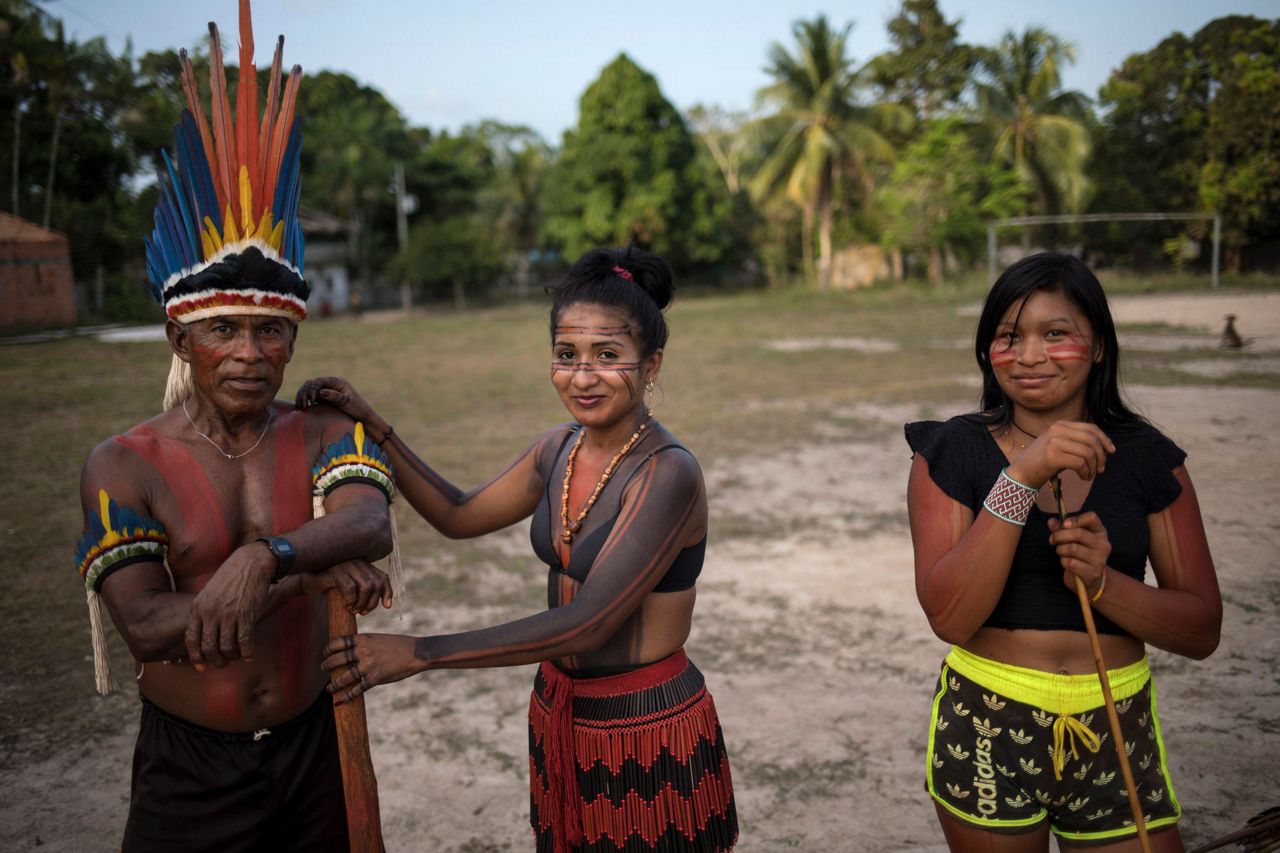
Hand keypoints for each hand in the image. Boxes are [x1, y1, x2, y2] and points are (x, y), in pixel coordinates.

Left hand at [185, 542, 273, 669]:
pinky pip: (244, 642)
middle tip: (223, 664)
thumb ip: (204, 611)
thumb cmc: (231, 576)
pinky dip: (247, 653)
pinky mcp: (246, 615)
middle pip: (208, 648)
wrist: (251, 562)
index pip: (191, 639)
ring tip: (237, 658)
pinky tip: (250, 655)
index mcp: (198, 607)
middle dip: (215, 661)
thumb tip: (204, 633)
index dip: (196, 656)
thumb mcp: (209, 592)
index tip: (201, 666)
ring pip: (226, 649)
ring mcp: (228, 615)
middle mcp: (210, 613)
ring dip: (232, 658)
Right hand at [294, 376, 381, 432]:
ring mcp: (326, 391)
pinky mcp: (323, 399)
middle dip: (304, 393)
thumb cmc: (358, 409)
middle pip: (311, 384)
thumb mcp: (348, 403)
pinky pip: (310, 397)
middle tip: (302, 406)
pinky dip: (305, 401)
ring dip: (302, 396)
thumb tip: (321, 392)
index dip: (312, 389)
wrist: (363, 419)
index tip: (311, 401)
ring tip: (300, 407)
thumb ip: (335, 397)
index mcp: (337, 382)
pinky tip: (302, 409)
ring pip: (308, 389)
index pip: (319, 381)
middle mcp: (330, 385)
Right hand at [300, 559, 392, 614]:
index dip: (387, 592)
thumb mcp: (351, 586)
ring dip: (363, 603)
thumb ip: (365, 589)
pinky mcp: (337, 571)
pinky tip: (347, 606)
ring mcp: (348, 565)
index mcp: (363, 564)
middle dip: (373, 602)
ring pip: (367, 586)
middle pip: (377, 584)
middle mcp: (358, 562)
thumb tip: (387, 603)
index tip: (387, 606)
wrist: (306, 581)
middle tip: (363, 612)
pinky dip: (351, 600)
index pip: (383, 577)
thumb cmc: (330, 586)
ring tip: (355, 610)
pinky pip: (351, 588)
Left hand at [322, 633, 423, 704]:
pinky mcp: (376, 678)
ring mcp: (369, 666)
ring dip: (334, 684)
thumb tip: (352, 651)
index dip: (328, 648)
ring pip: (344, 677)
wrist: (416, 653)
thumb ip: (365, 644)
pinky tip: (341, 700)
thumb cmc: (400, 645)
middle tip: (324, 668)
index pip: (338, 642)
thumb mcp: (379, 639)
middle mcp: (363, 651)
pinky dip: (348, 696)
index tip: (325, 653)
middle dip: (327, 665)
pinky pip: (358, 689)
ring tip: (329, 688)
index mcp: (363, 639)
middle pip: (337, 660)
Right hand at [1006, 421, 1115, 487]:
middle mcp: (1057, 430)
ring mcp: (1054, 442)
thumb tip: (1102, 447)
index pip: (1090, 428)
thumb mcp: (1059, 445)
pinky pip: (1080, 463)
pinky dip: (1085, 472)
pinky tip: (1082, 477)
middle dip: (1101, 456)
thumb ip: (1075, 441)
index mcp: (1060, 425)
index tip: (1111, 451)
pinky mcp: (1053, 456)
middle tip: (1101, 469)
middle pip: (1092, 440)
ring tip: (1089, 475)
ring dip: (1093, 467)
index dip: (1104, 439)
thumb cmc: (1042, 462)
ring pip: (1088, 452)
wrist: (1021, 472)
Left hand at [1048, 512, 1110, 599]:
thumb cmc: (1080, 554)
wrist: (1089, 578)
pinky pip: (1070, 563)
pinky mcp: (1092, 572)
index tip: (1064, 524)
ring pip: (1072, 548)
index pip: (1092, 517)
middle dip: (1059, 535)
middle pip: (1078, 533)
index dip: (1075, 519)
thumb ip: (1062, 528)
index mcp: (1100, 532)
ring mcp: (1099, 559)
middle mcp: (1103, 544)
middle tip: (1052, 539)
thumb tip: (1051, 521)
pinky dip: (1063, 561)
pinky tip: (1066, 562)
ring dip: (1060, 550)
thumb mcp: (1073, 539)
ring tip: (1061, 552)